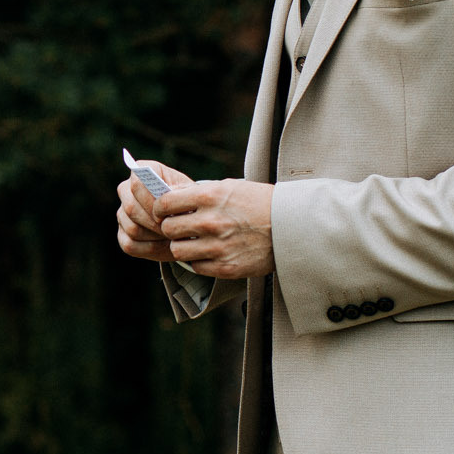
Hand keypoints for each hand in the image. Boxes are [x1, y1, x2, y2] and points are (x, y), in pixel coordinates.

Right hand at [114, 159, 193, 261]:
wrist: (189, 220)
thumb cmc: (189, 203)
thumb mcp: (190, 195)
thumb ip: (178, 192)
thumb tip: (168, 195)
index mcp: (141, 172)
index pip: (137, 181)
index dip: (152, 198)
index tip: (170, 210)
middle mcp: (126, 190)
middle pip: (131, 207)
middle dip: (155, 221)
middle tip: (174, 228)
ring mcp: (122, 213)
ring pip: (132, 227)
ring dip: (155, 235)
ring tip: (173, 237)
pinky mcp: (122, 235)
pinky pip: (130, 244)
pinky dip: (150, 248)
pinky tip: (165, 245)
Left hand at [155, 178, 275, 280]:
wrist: (292, 226)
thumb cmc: (259, 203)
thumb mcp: (228, 187)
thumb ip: (197, 193)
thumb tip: (168, 197)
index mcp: (209, 196)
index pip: (165, 203)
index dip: (161, 208)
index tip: (164, 211)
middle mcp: (211, 221)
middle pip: (168, 229)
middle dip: (171, 228)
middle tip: (180, 227)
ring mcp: (218, 246)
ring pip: (177, 251)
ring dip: (183, 246)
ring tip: (194, 241)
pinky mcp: (226, 266)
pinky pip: (196, 266)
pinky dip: (198, 261)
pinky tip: (209, 252)